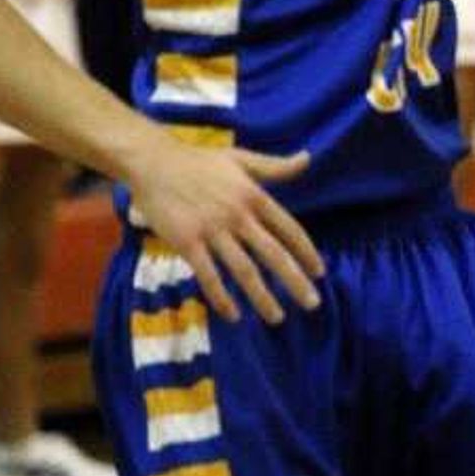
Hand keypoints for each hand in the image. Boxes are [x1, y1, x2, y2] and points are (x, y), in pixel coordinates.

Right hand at [121, 130, 324, 325]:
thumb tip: (308, 158)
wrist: (155, 163)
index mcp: (254, 196)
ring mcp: (212, 230)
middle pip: (273, 254)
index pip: (289, 229)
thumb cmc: (200, 161)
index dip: (306, 252)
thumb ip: (275, 166)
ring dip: (262, 297)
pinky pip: (208, 276)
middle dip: (295, 281)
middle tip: (313, 303)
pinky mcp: (187, 242)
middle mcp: (238, 215)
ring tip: (276, 317)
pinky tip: (233, 315)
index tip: (319, 272)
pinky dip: (222, 297)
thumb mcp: (242, 159)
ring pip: (244, 270)